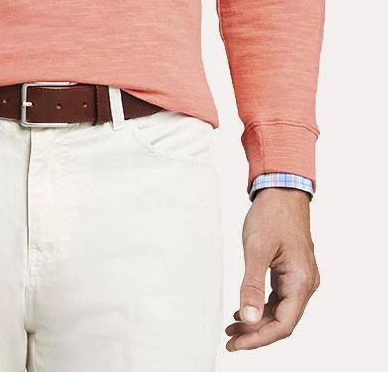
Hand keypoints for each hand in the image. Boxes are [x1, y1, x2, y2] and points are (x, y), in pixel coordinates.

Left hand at [226, 188, 318, 350]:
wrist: (282, 192)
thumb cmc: (272, 215)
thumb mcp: (256, 250)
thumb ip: (251, 285)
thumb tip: (247, 318)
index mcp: (301, 282)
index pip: (283, 325)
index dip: (259, 338)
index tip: (236, 344)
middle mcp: (305, 284)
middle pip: (283, 322)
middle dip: (256, 333)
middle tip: (230, 340)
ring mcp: (300, 279)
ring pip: (280, 311)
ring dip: (257, 322)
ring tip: (232, 328)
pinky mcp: (292, 272)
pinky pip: (279, 298)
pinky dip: (261, 307)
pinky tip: (243, 311)